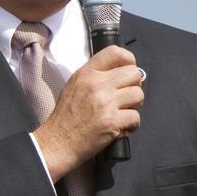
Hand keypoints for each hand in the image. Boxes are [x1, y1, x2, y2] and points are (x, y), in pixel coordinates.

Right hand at [33, 46, 143, 178]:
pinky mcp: (112, 121)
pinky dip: (132, 125)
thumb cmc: (66, 117)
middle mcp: (97, 84)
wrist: (58, 143)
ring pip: (138, 95)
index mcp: (87, 73)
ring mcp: (106, 103)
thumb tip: (123, 73)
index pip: (115, 52)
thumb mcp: (74, 86)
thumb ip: (96, 76)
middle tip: (126, 98)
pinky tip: (122, 127)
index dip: (129, 60)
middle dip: (134, 86)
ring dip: (134, 106)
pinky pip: (136, 117)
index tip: (128, 72)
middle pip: (134, 74)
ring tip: (123, 113)